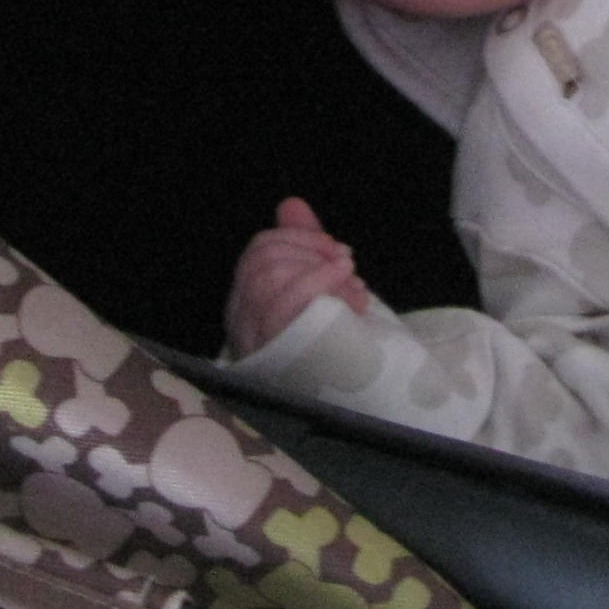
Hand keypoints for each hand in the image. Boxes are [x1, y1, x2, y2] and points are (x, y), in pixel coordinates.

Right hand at [226, 197, 374, 355]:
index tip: (336, 248)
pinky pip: (283, 305)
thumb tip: (291, 205)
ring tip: (353, 285)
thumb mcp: (322, 292)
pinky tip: (351, 289)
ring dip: (318, 269)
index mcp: (249, 306)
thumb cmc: (338, 348)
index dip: (298, 240)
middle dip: (310, 251)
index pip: (257, 253)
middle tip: (347, 264)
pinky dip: (319, 283)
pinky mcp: (274, 358)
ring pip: (267, 278)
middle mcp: (242, 325)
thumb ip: (303, 248)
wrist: (365, 403)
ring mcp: (255, 344)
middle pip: (261, 261)